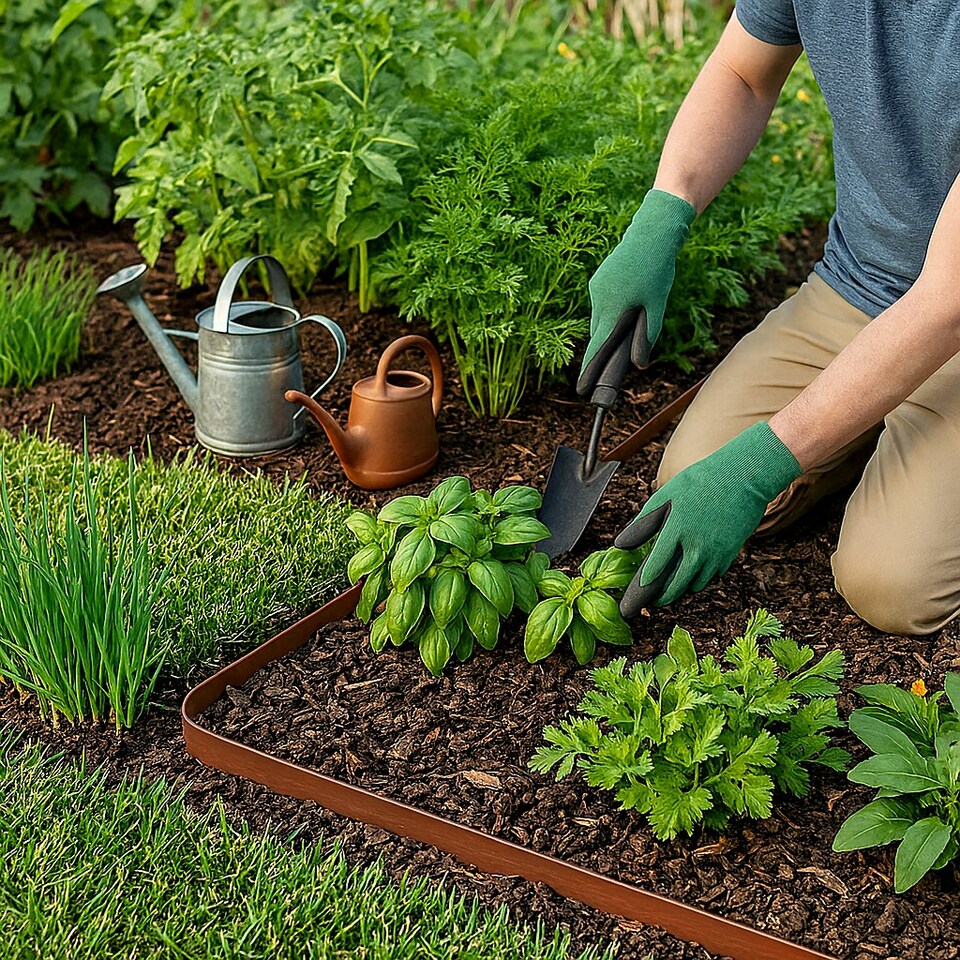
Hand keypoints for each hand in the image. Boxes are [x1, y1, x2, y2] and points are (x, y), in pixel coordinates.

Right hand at [577, 188, 695, 395]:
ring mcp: (596, 289)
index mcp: (612, 308)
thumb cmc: (657, 269)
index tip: (582, 390)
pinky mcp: (598, 281)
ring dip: (611, 326)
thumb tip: (639, 363)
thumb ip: (647, 335)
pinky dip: (611, 310)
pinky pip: (602, 304)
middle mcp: (599, 299)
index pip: (598, 347)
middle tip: (612, 363)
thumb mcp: (657, 304)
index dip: (590, 370)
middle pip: (598, 334)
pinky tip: (628, 300)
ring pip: (600, 319)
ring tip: (633, 315)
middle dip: (604, 348)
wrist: (651, 231)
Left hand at [615, 422, 801, 613]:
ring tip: (666, 589)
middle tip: (648, 603)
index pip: (654, 569)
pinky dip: (698, 580)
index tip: (631, 602)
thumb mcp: (665, 496)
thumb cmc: (700, 482)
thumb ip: (642, 523)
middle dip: (659, 599)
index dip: (641, 589)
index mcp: (676, 530)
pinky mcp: (729, 555)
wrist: (744, 477)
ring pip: (694, 586)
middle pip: (675, 586)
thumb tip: (619, 545)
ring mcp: (716, 554)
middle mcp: (697, 548)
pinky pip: (710, 577)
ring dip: (679, 590)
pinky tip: (689, 573)